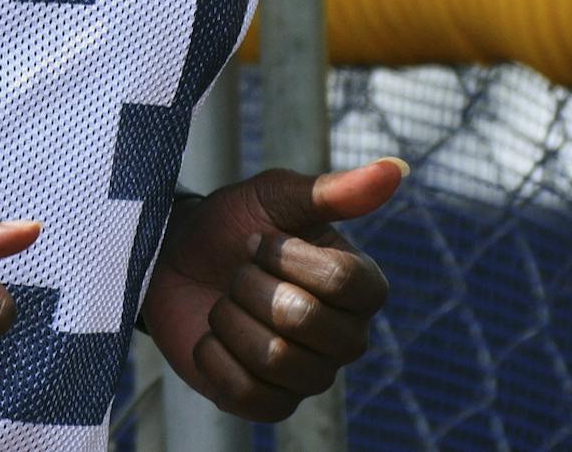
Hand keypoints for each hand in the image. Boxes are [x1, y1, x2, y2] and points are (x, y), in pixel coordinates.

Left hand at [138, 160, 401, 421]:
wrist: (174, 260)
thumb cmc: (232, 224)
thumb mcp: (275, 196)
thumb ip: (333, 190)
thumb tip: (397, 168)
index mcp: (360, 286)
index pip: (345, 282)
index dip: (287, 257)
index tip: (259, 241)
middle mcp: (346, 337)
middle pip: (304, 321)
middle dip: (251, 286)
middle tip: (238, 273)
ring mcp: (310, 376)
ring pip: (274, 359)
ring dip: (230, 319)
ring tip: (226, 302)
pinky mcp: (269, 404)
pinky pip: (247, 395)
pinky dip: (214, 357)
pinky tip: (213, 337)